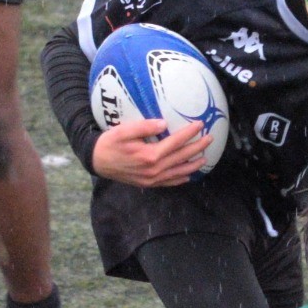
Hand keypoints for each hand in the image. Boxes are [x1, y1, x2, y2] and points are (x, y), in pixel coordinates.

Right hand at [90, 116, 210, 187]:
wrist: (97, 162)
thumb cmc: (109, 143)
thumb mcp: (123, 131)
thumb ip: (143, 126)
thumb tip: (164, 123)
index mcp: (149, 155)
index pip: (176, 142)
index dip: (189, 133)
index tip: (200, 124)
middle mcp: (154, 169)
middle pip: (181, 157)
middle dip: (197, 148)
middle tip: (210, 139)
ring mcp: (152, 179)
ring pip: (178, 172)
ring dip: (193, 165)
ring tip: (204, 158)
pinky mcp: (148, 183)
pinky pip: (169, 182)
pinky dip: (180, 179)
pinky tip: (188, 175)